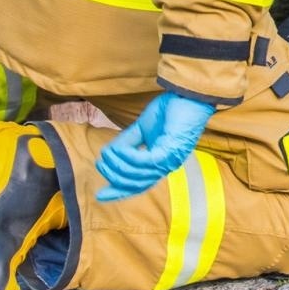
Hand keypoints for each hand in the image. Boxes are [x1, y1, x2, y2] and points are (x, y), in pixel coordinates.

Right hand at [95, 92, 215, 200]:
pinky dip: (128, 156)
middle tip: (100, 164)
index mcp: (162, 162)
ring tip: (105, 154)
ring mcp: (170, 160)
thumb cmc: (170, 109)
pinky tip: (118, 149)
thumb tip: (108, 154)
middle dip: (114, 177)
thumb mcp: (142, 128)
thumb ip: (127, 142)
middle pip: (137, 184)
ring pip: (138, 174)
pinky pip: (144, 161)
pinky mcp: (171, 151)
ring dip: (118, 166)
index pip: (140, 185)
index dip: (120, 192)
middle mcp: (167, 165)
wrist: (188, 94)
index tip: (100, 195)